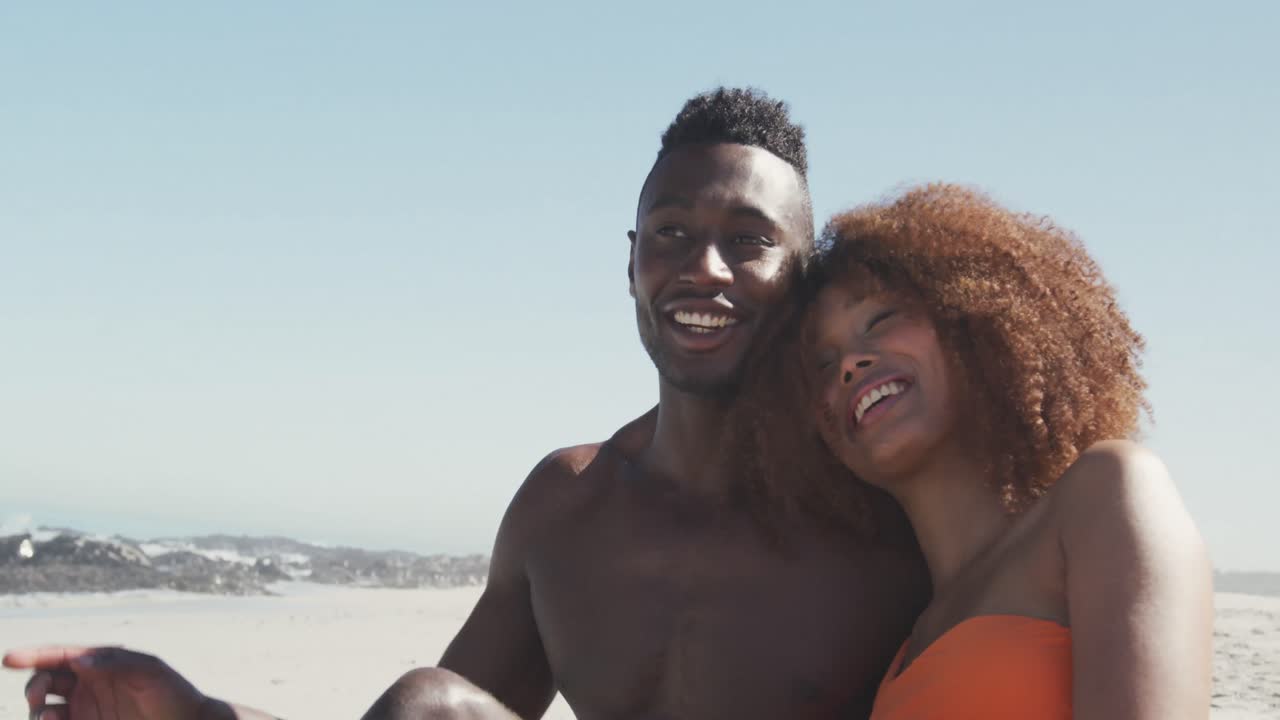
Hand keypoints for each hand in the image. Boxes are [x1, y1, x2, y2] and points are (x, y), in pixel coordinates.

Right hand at [4, 646, 210, 719]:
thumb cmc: (173, 691)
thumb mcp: (150, 670)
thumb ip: (116, 662)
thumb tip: (81, 661)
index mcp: (100, 664)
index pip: (60, 656)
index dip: (33, 655)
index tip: (10, 659)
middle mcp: (87, 686)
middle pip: (45, 682)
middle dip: (35, 687)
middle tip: (41, 697)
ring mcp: (85, 710)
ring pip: (45, 710)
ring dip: (38, 712)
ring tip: (50, 717)